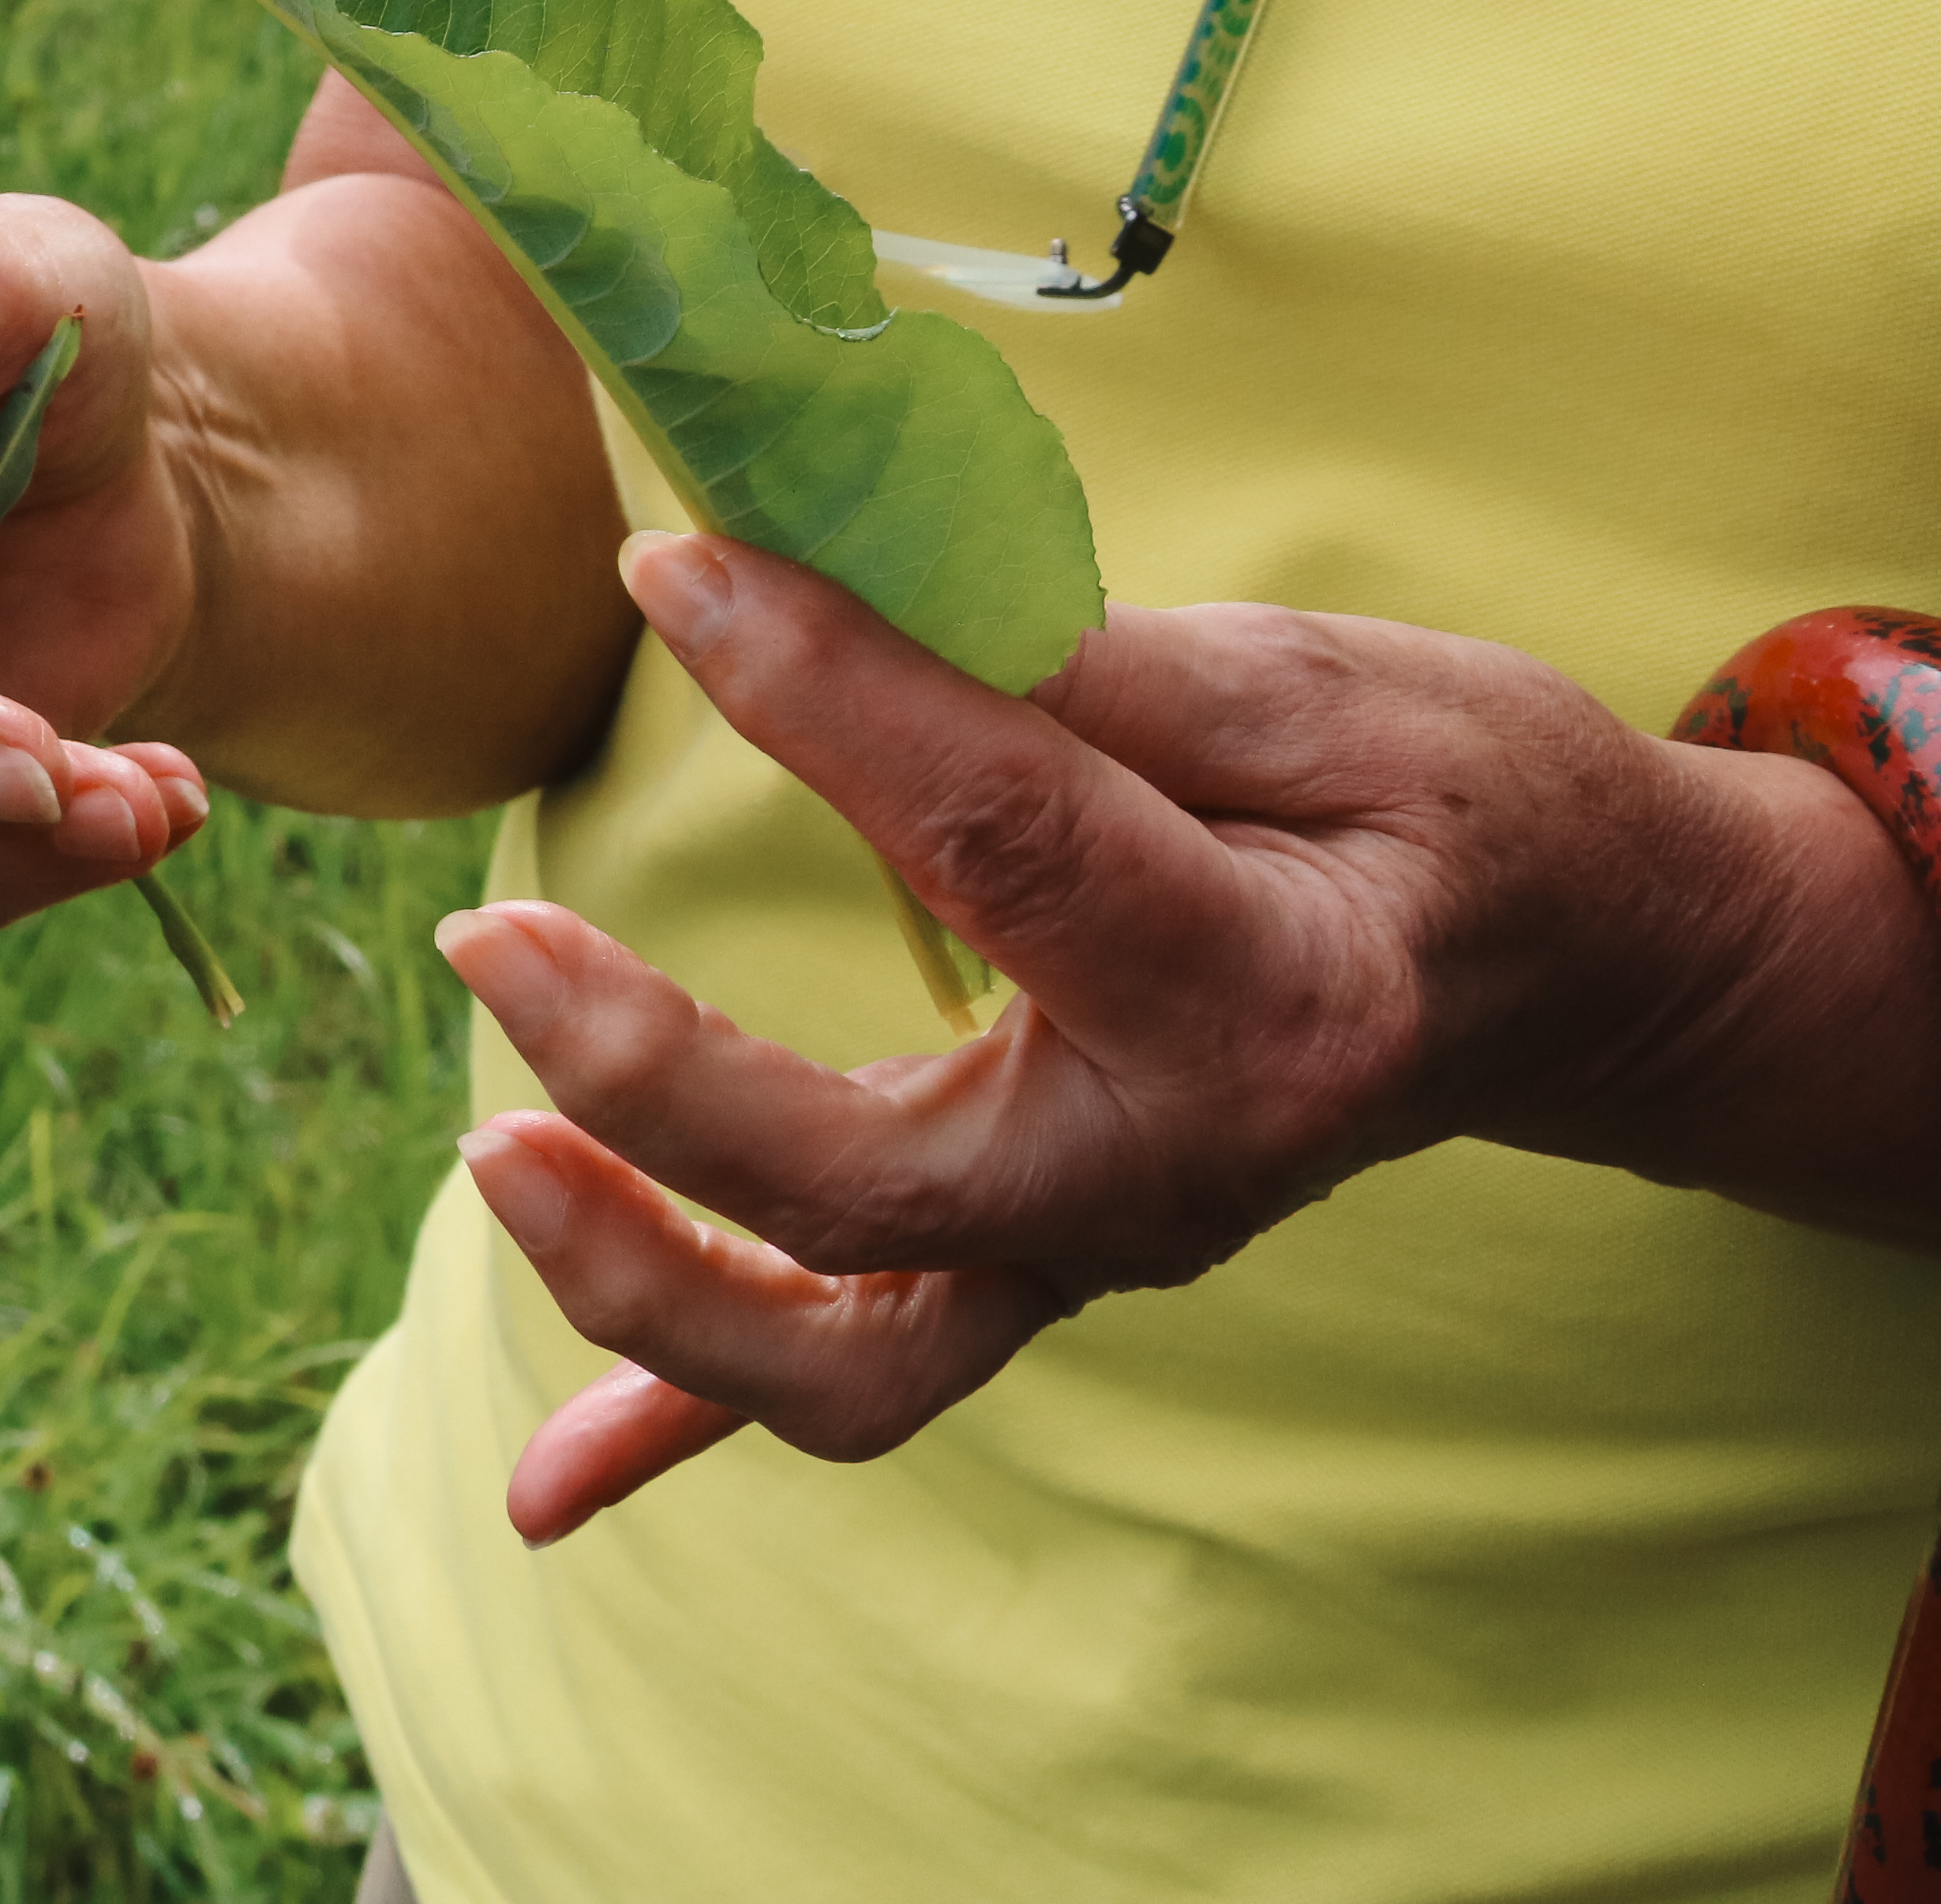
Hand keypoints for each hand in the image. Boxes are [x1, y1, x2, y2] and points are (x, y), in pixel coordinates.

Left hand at [444, 529, 1940, 1543]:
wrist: (1572, 966)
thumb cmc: (1452, 804)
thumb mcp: (1327, 688)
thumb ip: (1086, 664)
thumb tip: (852, 585)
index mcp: (1264, 991)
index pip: (1004, 845)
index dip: (825, 695)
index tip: (671, 570)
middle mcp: (1166, 1171)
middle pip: (874, 1186)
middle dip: (657, 1082)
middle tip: (493, 932)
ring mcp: (1094, 1254)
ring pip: (847, 1362)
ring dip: (648, 1288)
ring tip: (489, 1149)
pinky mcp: (1034, 1272)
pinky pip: (847, 1387)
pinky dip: (682, 1432)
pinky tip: (539, 1491)